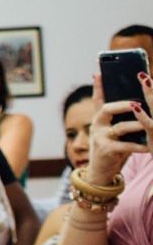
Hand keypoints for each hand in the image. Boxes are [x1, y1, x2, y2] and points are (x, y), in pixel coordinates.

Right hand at [86, 70, 152, 184]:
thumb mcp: (116, 131)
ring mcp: (100, 138)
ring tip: (147, 123)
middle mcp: (97, 126)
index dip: (98, 86)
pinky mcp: (106, 150)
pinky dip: (139, 146)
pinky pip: (126, 146)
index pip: (98, 99)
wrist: (101, 173)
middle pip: (106, 109)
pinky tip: (148, 146)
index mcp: (100, 119)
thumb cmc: (113, 149)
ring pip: (119, 127)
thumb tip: (138, 102)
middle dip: (122, 104)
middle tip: (137, 102)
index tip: (99, 72)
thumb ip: (123, 118)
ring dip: (136, 125)